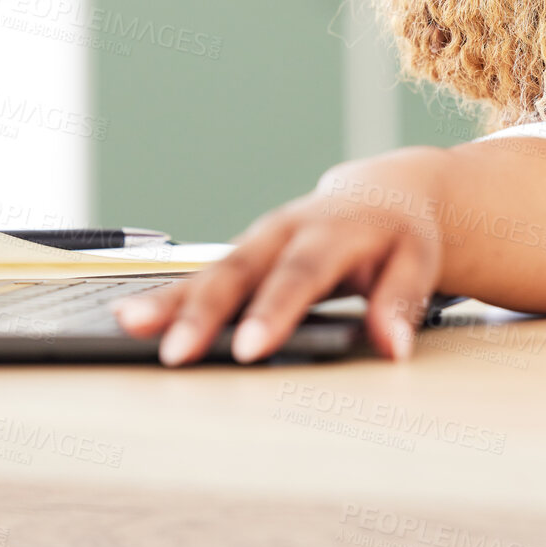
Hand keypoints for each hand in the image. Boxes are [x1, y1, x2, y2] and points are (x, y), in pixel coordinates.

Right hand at [113, 153, 446, 365]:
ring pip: (209, 270)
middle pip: (240, 271)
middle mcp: (286, 229)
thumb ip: (402, 302)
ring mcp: (258, 240)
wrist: (380, 194)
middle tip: (176, 352)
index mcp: (332, 229)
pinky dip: (165, 296)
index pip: (301, 273)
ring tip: (128, 327)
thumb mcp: (417, 261)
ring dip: (169, 301)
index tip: (252, 350)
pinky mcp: (241, 254)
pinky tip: (129, 317)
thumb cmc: (398, 235)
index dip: (274, 311)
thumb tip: (393, 348)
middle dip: (205, 313)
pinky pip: (199, 275)